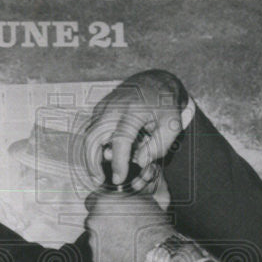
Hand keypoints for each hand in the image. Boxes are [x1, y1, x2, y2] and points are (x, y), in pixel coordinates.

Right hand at [83, 70, 187, 187]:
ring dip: (92, 155)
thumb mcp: (172, 125)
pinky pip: (92, 130)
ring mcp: (103, 107)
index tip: (118, 179)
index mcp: (134, 111)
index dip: (118, 163)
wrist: (155, 81)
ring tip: (100, 172)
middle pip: (93, 138)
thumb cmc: (165, 105)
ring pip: (89, 135)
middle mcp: (114, 108)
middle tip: (99, 179)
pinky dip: (95, 145)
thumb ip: (159, 146)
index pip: (120, 141)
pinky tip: (105, 155)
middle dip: (92, 163)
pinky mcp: (99, 108)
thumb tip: (140, 162)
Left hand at [85, 191, 174, 261]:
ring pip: (95, 238)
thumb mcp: (143, 200)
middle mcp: (93, 221)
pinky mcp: (97, 260)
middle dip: (103, 223)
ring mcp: (93, 242)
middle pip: (93, 220)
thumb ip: (125, 198)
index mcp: (102, 203)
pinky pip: (99, 255)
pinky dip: (108, 255)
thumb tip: (123, 197)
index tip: (107, 210)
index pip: (91, 200)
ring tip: (124, 243)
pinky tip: (122, 254)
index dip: (100, 205)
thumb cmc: (153, 226)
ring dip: (106, 239)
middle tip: (120, 229)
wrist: (157, 253)